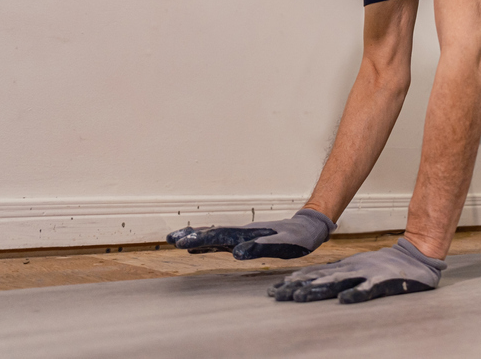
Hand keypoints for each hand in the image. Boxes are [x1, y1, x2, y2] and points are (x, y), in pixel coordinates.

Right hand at [165, 208, 334, 259]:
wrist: (308, 229)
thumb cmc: (299, 238)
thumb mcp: (285, 244)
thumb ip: (263, 247)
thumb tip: (238, 252)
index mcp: (248, 234)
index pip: (220, 235)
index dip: (200, 238)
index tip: (182, 241)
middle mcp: (243, 233)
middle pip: (214, 233)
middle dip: (193, 236)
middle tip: (171, 239)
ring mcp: (244, 236)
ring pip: (216, 236)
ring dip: (197, 238)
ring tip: (177, 240)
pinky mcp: (247, 240)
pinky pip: (224, 241)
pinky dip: (209, 243)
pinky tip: (199, 246)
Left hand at [268, 237, 444, 303]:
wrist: (414, 257)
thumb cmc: (384, 265)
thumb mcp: (356, 266)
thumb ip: (337, 274)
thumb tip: (310, 281)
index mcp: (345, 267)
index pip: (316, 274)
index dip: (296, 281)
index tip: (276, 290)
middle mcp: (351, 269)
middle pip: (320, 278)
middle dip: (298, 287)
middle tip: (278, 295)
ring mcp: (366, 275)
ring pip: (338, 282)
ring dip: (318, 289)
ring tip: (300, 296)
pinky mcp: (382, 282)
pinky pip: (367, 290)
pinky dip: (355, 294)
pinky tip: (343, 300)